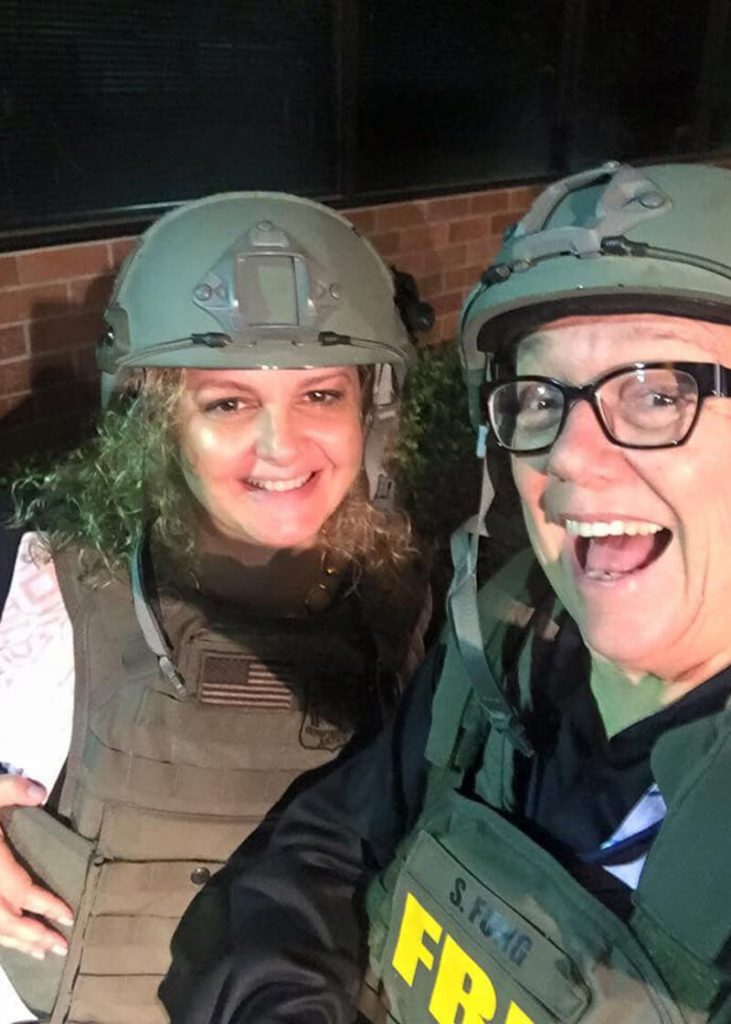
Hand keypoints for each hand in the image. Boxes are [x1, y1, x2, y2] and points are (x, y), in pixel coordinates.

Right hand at [0, 776, 73, 959]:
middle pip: (5, 920)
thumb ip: (12, 789)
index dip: (44, 905)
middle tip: (60, 947)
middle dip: (33, 935)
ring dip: (15, 942)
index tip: (68, 916)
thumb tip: (41, 792)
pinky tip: (8, 941)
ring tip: (40, 953)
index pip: (20, 891)